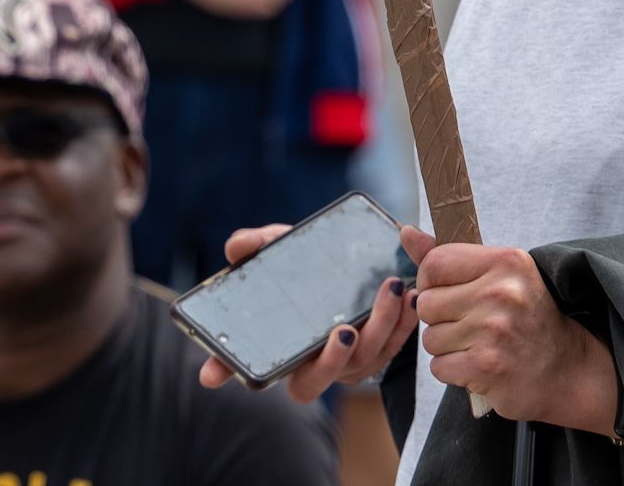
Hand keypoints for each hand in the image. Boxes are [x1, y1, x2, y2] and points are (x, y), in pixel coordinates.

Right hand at [195, 220, 417, 402]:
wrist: (344, 263)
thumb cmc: (302, 266)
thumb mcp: (278, 252)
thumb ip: (255, 246)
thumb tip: (235, 248)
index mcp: (286, 350)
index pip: (259, 371)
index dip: (237, 374)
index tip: (214, 372)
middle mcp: (319, 363)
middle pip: (324, 377)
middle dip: (335, 360)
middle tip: (344, 331)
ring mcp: (352, 359)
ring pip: (368, 359)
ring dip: (381, 327)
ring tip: (389, 290)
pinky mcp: (382, 347)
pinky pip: (395, 343)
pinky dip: (403, 321)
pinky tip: (409, 293)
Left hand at [415, 238, 618, 430]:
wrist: (569, 371)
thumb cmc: (529, 319)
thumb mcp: (501, 276)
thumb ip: (450, 256)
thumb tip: (406, 232)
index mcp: (505, 262)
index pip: (434, 264)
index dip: (431, 282)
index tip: (449, 294)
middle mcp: (501, 293)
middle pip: (427, 304)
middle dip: (439, 319)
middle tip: (469, 325)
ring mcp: (494, 331)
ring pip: (430, 338)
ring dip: (447, 348)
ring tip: (477, 346)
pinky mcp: (488, 367)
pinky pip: (439, 367)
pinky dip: (453, 371)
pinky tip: (479, 366)